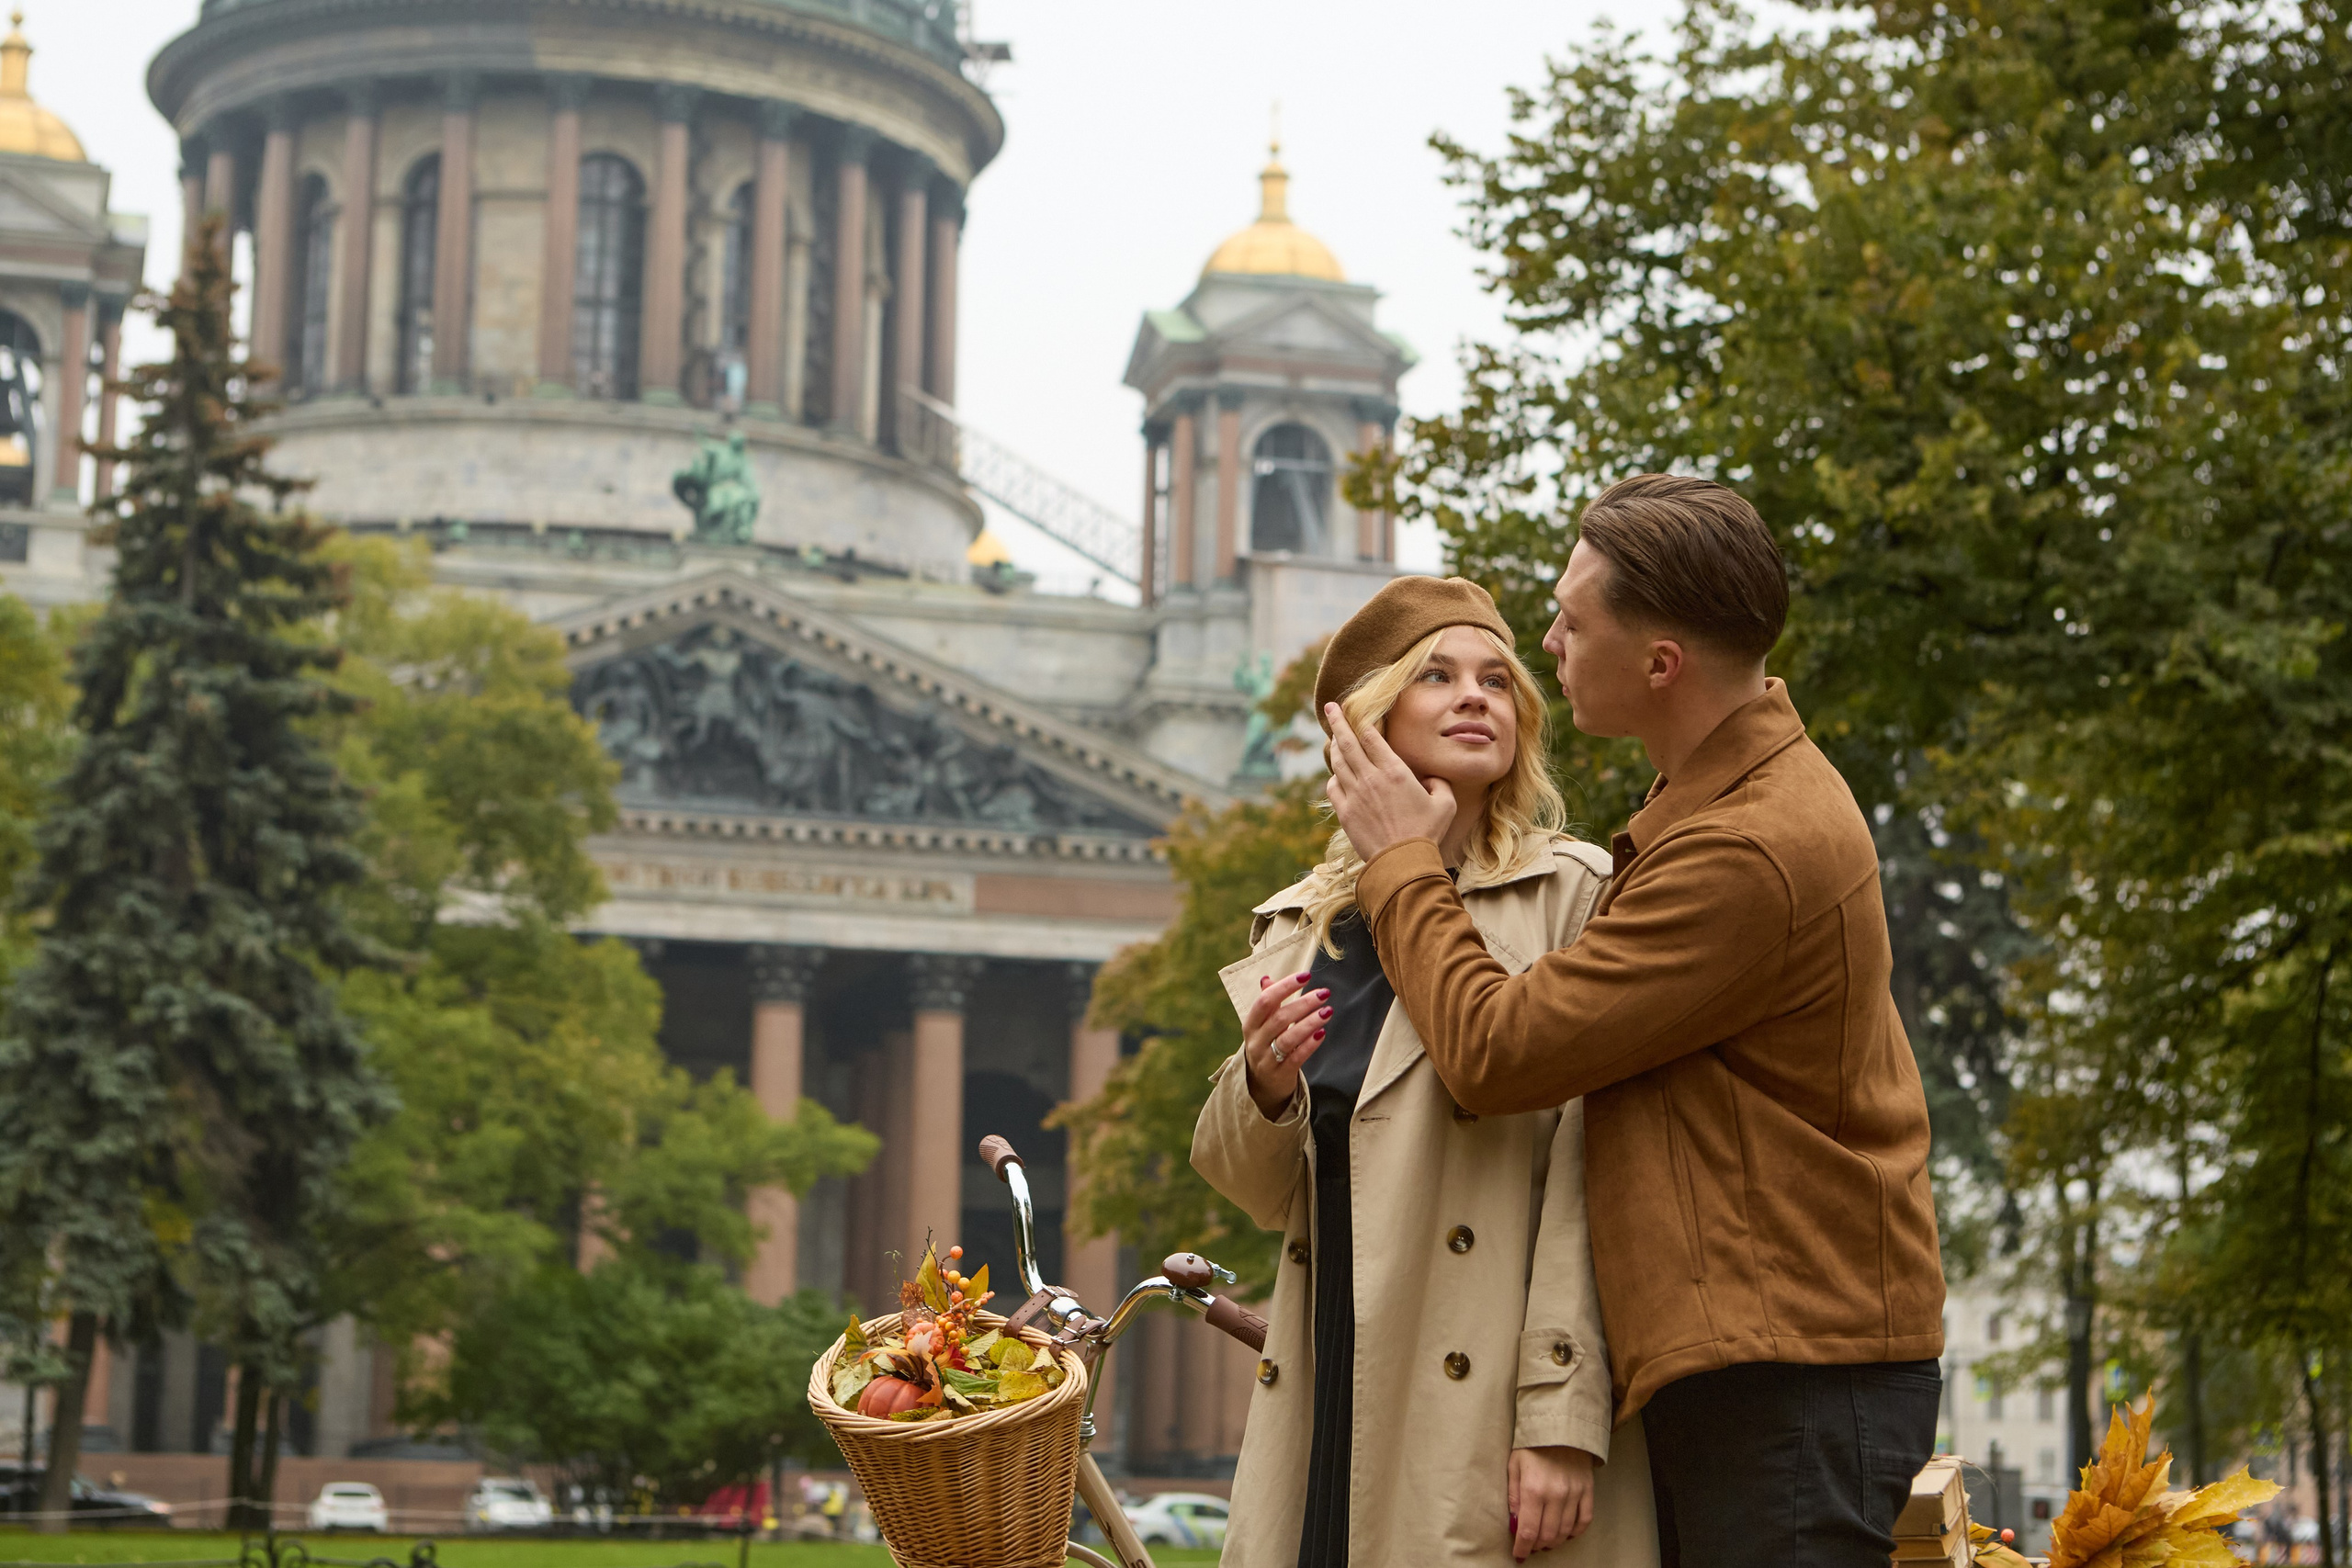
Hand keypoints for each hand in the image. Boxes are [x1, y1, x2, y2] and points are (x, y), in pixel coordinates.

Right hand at [1240, 971, 1330, 1119]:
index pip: (1265, 1001)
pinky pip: (1296, 1057)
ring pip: (1288, 1038)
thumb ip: (1266, 1003)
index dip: (1285, 987)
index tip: (1305, 975)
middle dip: (1303, 1003)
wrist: (1260, 1085)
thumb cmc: (1265, 1046)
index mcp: (1250, 1024)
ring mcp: (1267, 1059)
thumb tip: (1267, 978)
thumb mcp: (1261, 1025)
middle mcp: (1256, 1041)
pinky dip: (1309, 1045)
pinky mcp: (1280, 1074)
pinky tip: (1322, 1033)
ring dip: (1309, 1023)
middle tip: (1324, 993)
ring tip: (1328, 1011)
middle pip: (1279, 1018)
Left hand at [1324, 703, 1457, 863]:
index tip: (1357, 711)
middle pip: (1348, 742)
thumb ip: (1438, 783)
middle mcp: (1370, 778)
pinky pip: (1333, 787)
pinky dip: (1334, 777)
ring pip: (1338, 763)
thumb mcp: (1446, 803)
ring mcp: (1354, 795)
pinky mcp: (1345, 812)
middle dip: (1337, 722)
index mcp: (1394, 771)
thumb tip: (1429, 777)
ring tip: (1333, 737)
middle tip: (1330, 707)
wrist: (1402, 862)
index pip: (1370, 736)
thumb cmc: (1427, 832)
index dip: (1362, 721)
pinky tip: (1338, 775)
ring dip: (1335, 746)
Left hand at [1508, 1446, 1594, 1559]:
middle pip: (1547, 1535)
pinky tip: (1566, 1533)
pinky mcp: (1588, 1490)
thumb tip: (1515, 1522)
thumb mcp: (1514, 1466)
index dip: (1523, 1547)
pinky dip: (1575, 1532)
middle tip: (1530, 1545)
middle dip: (1537, 1545)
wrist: (1561, 1424)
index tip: (1518, 1555)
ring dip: (1554, 1541)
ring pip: (1565, 1531)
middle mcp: (1556, 1494)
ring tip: (1545, 1540)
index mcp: (1534, 1488)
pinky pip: (1584, 1520)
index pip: (1528, 1530)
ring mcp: (1575, 1493)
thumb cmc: (1533, 1445)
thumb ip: (1514, 1496)